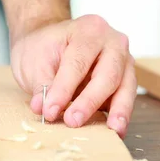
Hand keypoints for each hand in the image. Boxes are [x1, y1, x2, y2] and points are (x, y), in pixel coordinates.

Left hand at [10, 14, 136, 137]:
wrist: (50, 41)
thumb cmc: (44, 47)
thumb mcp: (34, 61)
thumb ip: (41, 85)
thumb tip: (43, 108)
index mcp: (88, 30)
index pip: (77, 63)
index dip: (64, 89)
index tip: (49, 111)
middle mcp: (112, 42)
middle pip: (107, 74)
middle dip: (90, 101)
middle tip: (73, 122)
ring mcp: (123, 60)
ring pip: (125, 86)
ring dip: (118, 110)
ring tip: (113, 130)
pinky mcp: (125, 79)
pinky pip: (125, 97)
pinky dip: (120, 113)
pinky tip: (116, 130)